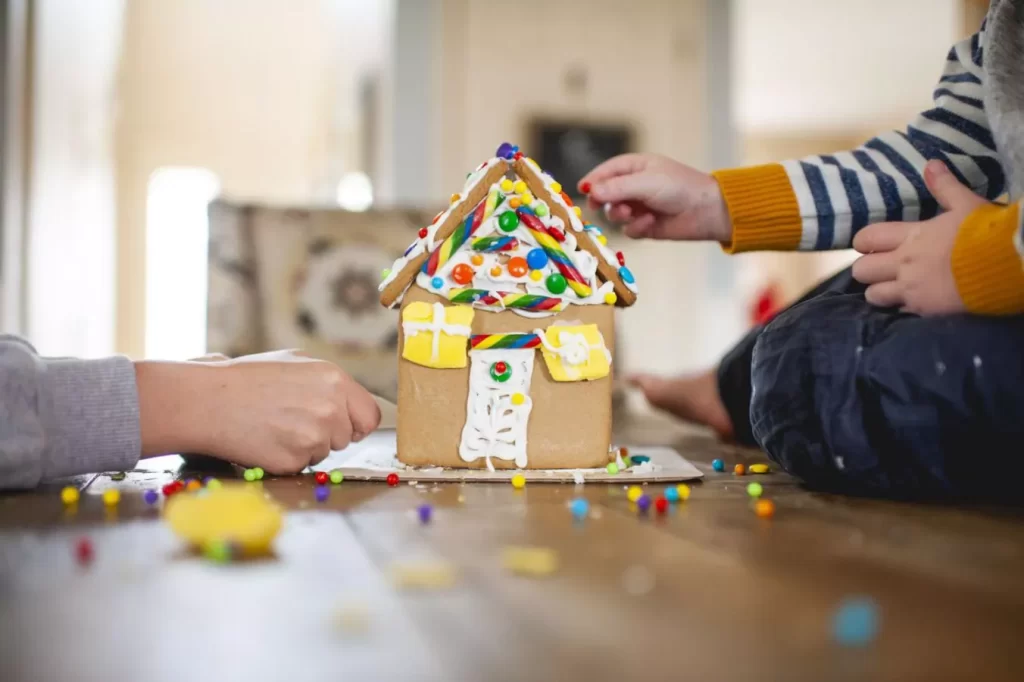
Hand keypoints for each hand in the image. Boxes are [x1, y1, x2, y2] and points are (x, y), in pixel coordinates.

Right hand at [136, 350, 380, 473]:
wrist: (210, 401)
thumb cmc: (249, 378)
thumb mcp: (297, 362)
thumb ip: (331, 383)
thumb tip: (352, 405)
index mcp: (335, 380)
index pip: (370, 417)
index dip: (357, 424)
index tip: (345, 427)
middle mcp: (330, 408)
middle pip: (346, 438)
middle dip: (326, 434)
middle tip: (293, 421)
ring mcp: (314, 437)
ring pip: (324, 454)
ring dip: (306, 447)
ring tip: (276, 427)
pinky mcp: (294, 460)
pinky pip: (302, 467)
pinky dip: (286, 459)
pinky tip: (266, 440)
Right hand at [578, 153, 731, 241]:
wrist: (706, 211)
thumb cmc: (680, 187)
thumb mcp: (645, 182)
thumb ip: (616, 188)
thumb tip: (590, 191)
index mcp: (635, 167)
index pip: (606, 172)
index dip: (593, 180)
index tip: (582, 190)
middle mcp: (634, 186)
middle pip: (605, 195)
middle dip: (604, 201)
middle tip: (598, 205)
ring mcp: (639, 207)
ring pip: (614, 214)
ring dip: (620, 215)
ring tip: (632, 213)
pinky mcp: (645, 226)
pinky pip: (629, 229)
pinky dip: (636, 227)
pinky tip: (650, 222)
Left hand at [852, 160, 985, 315]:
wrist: (1008, 264)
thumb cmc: (987, 232)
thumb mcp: (967, 204)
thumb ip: (945, 187)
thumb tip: (931, 163)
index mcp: (911, 236)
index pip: (867, 237)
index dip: (863, 241)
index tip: (870, 245)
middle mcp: (904, 263)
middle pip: (861, 271)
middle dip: (866, 269)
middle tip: (880, 268)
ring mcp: (911, 289)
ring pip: (873, 296)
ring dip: (879, 292)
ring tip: (893, 289)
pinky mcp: (924, 310)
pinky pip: (898, 312)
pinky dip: (901, 309)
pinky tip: (913, 303)